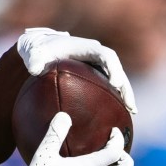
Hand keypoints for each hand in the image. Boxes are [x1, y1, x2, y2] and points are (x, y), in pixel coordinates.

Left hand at [17, 27, 137, 113]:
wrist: (41, 51)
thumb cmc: (40, 51)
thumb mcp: (35, 54)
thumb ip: (35, 60)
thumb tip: (34, 70)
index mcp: (88, 49)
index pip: (106, 56)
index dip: (113, 69)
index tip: (115, 83)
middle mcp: (97, 57)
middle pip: (118, 71)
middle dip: (125, 88)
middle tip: (130, 106)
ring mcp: (98, 67)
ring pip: (117, 81)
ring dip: (125, 96)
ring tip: (131, 114)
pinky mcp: (96, 76)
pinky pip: (108, 88)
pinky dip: (114, 100)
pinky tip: (117, 116)